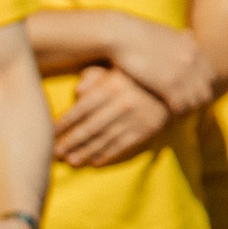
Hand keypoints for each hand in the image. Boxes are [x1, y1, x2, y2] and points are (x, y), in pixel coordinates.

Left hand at [54, 66, 172, 167]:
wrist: (177, 82)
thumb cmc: (140, 73)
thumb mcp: (118, 67)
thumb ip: (96, 75)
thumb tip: (78, 90)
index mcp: (111, 86)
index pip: (81, 109)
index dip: (64, 124)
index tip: (50, 133)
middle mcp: (121, 105)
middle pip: (89, 128)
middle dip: (70, 142)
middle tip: (54, 153)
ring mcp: (134, 119)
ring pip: (104, 140)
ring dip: (85, 152)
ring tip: (70, 161)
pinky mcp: (146, 130)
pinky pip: (123, 146)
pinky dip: (108, 155)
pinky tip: (94, 162)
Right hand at [108, 19, 215, 117]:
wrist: (120, 34)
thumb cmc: (136, 32)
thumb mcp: (167, 32)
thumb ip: (181, 39)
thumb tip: (189, 36)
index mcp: (193, 48)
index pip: (210, 75)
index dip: (200, 85)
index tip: (189, 92)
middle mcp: (192, 61)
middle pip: (205, 90)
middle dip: (195, 99)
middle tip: (182, 105)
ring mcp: (182, 74)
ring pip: (194, 101)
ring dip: (185, 108)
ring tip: (173, 112)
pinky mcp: (168, 85)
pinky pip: (180, 106)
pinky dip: (174, 112)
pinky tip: (164, 112)